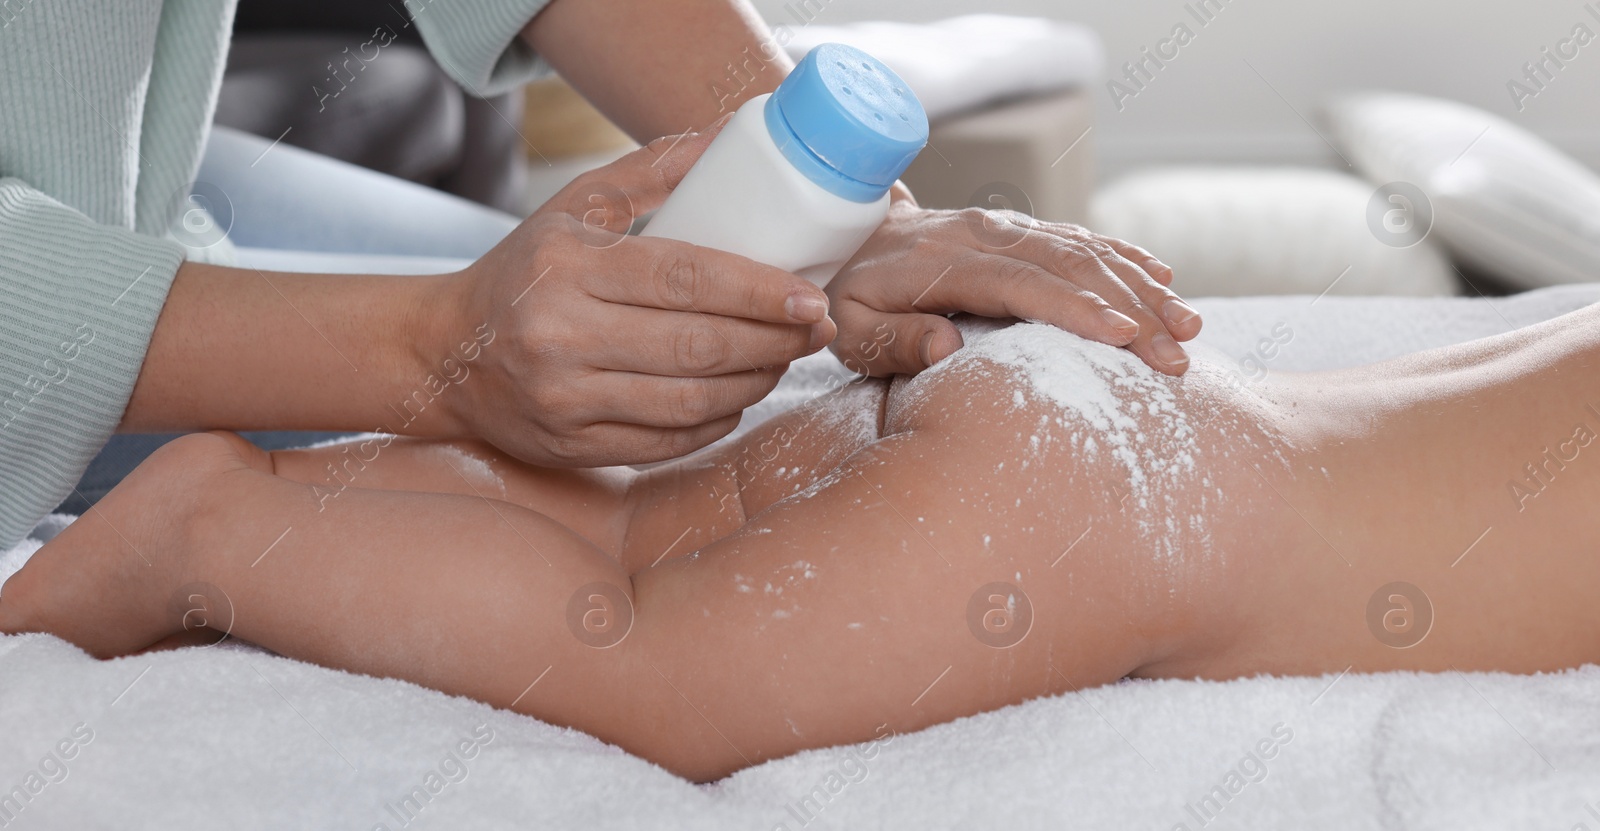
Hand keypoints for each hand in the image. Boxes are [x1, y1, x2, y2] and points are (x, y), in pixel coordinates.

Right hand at [436, 124, 835, 466]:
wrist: (445, 353)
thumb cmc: (526, 271)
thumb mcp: (575, 206)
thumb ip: (652, 172)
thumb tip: (729, 136)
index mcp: (569, 268)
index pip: (686, 279)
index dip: (759, 292)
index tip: (811, 296)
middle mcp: (562, 336)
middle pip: (698, 346)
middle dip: (774, 341)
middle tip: (816, 330)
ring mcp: (566, 399)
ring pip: (690, 401)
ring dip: (755, 383)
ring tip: (785, 359)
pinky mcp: (572, 446)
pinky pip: (668, 441)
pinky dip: (718, 420)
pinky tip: (740, 396)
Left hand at [826, 187, 1200, 375]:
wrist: (843, 233)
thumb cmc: (848, 295)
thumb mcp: (851, 329)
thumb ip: (893, 341)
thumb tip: (945, 347)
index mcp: (944, 263)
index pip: (1021, 283)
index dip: (1075, 308)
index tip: (1124, 335)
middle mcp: (983, 235)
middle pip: (1070, 267)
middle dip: (1132, 310)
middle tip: (1177, 356)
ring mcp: (1005, 226)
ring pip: (1086, 250)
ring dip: (1142, 287)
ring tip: (1189, 327)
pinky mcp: (1018, 228)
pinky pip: (1080, 237)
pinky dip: (1125, 257)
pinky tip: (1164, 279)